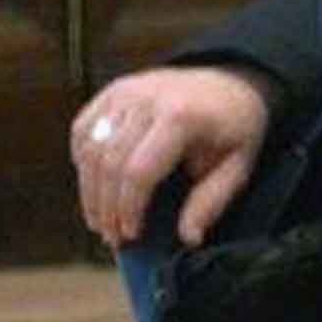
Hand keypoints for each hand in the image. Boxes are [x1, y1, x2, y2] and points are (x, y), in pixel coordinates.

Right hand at [71, 65, 273, 250]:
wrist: (232, 82)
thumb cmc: (236, 128)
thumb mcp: (239, 165)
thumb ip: (212, 201)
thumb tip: (189, 238)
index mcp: (181, 116)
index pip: (138, 171)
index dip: (129, 207)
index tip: (131, 234)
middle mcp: (146, 99)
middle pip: (108, 162)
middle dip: (107, 206)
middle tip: (112, 236)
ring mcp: (124, 91)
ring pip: (90, 148)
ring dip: (89, 190)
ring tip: (100, 220)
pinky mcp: (112, 91)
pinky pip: (83, 130)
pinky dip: (82, 160)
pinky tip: (93, 186)